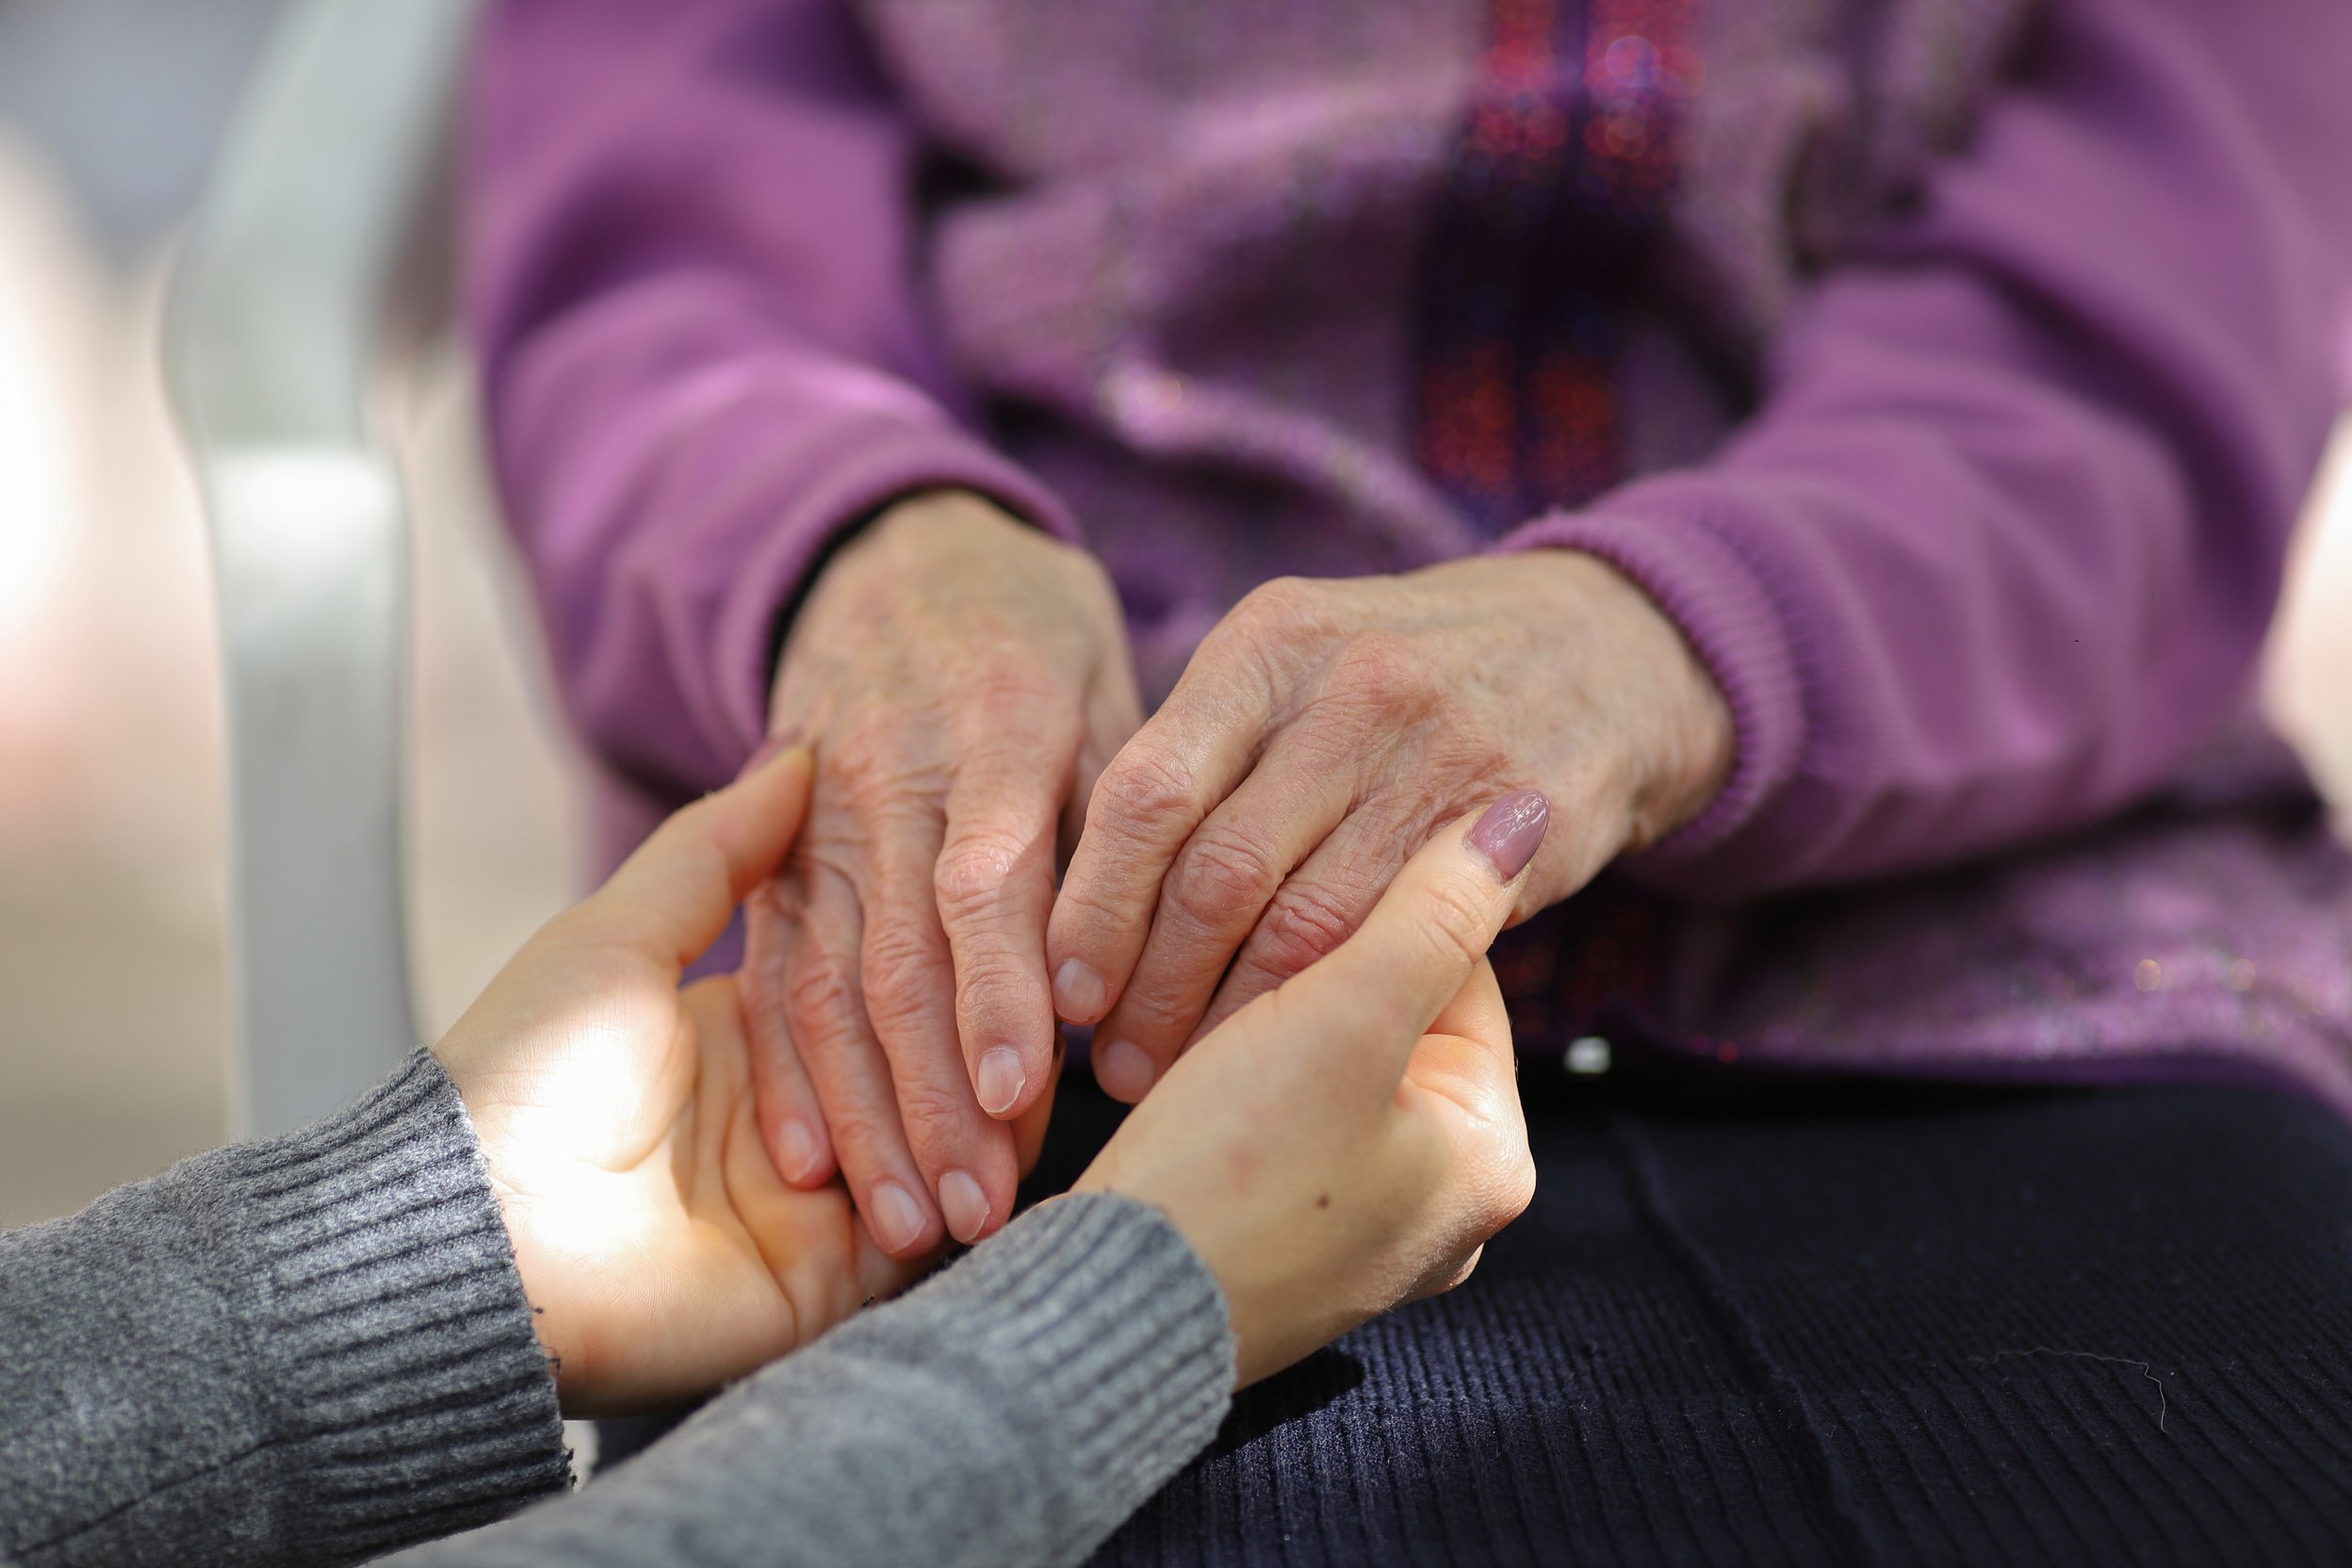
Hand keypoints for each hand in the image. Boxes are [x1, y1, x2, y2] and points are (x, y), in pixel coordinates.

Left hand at [435, 747, 987, 1414]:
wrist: (482, 1228)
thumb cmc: (528, 1070)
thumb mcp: (621, 935)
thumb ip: (714, 852)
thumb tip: (796, 756)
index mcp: (747, 1037)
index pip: (873, 987)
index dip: (939, 960)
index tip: (1003, 920)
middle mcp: (795, 1123)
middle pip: (921, 1072)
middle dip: (982, 1047)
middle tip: (1047, 1005)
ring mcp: (816, 1209)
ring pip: (939, 1152)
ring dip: (987, 1122)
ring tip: (1038, 1081)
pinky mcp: (826, 1283)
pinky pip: (923, 1242)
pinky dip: (968, 1197)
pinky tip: (1010, 1154)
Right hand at [748, 491, 1140, 1254]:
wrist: (894, 555)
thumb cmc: (1036, 639)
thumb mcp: (1102, 688)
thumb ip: (1123, 820)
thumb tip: (1148, 970)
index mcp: (994, 731)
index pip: (989, 880)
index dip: (1001, 992)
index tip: (1028, 1100)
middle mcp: (891, 781)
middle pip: (900, 957)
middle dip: (935, 1098)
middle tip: (977, 1216)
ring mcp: (815, 820)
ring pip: (826, 983)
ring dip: (863, 1113)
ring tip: (903, 1225)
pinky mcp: (770, 854)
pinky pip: (770, 972)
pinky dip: (785, 1070)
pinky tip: (808, 1161)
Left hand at [1047, 550, 1731, 1098]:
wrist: (1606, 651)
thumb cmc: (1403, 682)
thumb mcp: (1298, 667)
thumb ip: (1201, 753)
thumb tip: (1071, 892)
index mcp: (1269, 643)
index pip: (1146, 793)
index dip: (1093, 908)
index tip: (1061, 992)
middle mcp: (1350, 688)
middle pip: (1214, 872)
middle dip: (1150, 987)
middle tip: (1114, 1060)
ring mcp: (1439, 755)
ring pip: (1302, 927)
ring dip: (1230, 1021)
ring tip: (1183, 1073)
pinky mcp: (1514, 827)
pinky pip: (1397, 945)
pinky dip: (1329, 1011)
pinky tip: (1289, 1051)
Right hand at [1075, 791, 1546, 1383]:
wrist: (1104, 1315)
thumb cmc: (1231, 1174)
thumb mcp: (1345, 1018)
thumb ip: (1434, 910)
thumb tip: (1524, 816)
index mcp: (1493, 1158)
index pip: (1461, 975)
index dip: (1371, 912)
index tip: (1289, 889)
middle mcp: (1445, 1208)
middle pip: (1394, 1025)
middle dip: (1311, 976)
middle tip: (1230, 953)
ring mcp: (1363, 1236)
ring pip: (1326, 1073)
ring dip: (1261, 1026)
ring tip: (1191, 1015)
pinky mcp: (1283, 1247)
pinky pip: (1277, 1131)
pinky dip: (1231, 1090)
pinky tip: (1178, 1077)